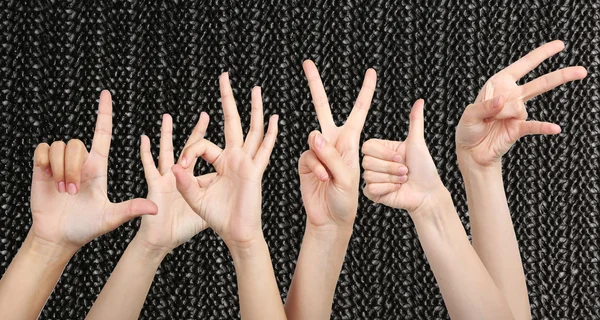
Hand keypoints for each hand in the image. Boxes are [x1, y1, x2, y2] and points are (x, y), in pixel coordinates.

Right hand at [30, 90, 157, 251]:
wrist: (59, 236)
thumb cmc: (86, 227)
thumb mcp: (112, 217)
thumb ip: (132, 209)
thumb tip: (156, 208)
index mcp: (97, 167)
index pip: (102, 133)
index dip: (104, 113)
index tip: (107, 94)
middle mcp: (80, 161)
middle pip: (78, 143)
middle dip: (74, 167)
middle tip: (73, 191)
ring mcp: (60, 163)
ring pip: (60, 146)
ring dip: (61, 170)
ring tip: (63, 191)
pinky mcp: (42, 167)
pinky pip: (43, 150)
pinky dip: (45, 163)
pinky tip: (48, 178)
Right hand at [136, 113, 211, 252]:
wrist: (162, 241)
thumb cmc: (181, 227)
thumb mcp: (204, 207)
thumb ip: (215, 195)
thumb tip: (232, 187)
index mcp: (198, 178)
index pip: (206, 157)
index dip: (206, 155)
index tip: (208, 167)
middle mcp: (182, 175)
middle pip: (194, 148)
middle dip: (199, 131)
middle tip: (207, 115)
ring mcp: (167, 179)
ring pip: (168, 151)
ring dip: (167, 135)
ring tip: (167, 118)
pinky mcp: (156, 187)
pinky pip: (150, 168)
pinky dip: (146, 154)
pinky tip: (144, 140)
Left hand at [172, 73, 277, 249]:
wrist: (235, 233)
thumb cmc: (217, 217)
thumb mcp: (194, 197)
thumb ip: (184, 182)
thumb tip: (175, 166)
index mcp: (219, 162)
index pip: (202, 144)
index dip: (189, 151)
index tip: (180, 168)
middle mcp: (234, 158)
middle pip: (232, 122)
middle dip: (227, 99)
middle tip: (224, 77)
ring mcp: (246, 162)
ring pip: (252, 130)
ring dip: (253, 109)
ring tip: (255, 89)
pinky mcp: (254, 171)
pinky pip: (263, 150)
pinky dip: (270, 134)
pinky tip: (275, 118)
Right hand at [298, 60, 375, 229]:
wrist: (332, 219)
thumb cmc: (348, 200)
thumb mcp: (348, 177)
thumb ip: (331, 155)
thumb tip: (314, 136)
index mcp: (351, 141)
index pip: (359, 111)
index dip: (365, 92)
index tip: (371, 72)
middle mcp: (333, 142)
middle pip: (323, 108)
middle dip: (315, 85)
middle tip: (307, 62)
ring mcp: (318, 152)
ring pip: (313, 138)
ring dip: (322, 157)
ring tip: (330, 175)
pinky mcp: (305, 162)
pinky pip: (306, 155)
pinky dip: (314, 167)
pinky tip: (321, 178)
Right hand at [362, 100, 445, 214]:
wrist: (428, 193)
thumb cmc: (425, 169)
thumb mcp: (418, 143)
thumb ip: (415, 121)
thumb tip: (420, 101)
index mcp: (382, 150)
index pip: (368, 147)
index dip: (384, 154)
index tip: (400, 157)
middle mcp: (375, 163)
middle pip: (367, 162)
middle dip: (391, 168)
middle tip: (405, 171)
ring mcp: (373, 178)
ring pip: (369, 176)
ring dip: (391, 179)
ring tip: (403, 180)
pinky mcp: (373, 193)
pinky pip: (371, 189)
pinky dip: (387, 189)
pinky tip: (396, 189)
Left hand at [456, 40, 586, 167]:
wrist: (472, 152)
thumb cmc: (468, 129)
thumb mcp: (469, 115)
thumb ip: (484, 107)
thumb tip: (502, 101)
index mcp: (498, 85)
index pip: (522, 66)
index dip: (540, 55)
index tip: (560, 45)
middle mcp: (511, 96)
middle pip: (540, 84)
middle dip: (560, 76)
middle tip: (582, 71)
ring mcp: (517, 113)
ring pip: (520, 107)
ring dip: (503, 114)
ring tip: (491, 122)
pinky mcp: (519, 129)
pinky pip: (534, 126)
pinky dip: (544, 127)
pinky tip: (556, 128)